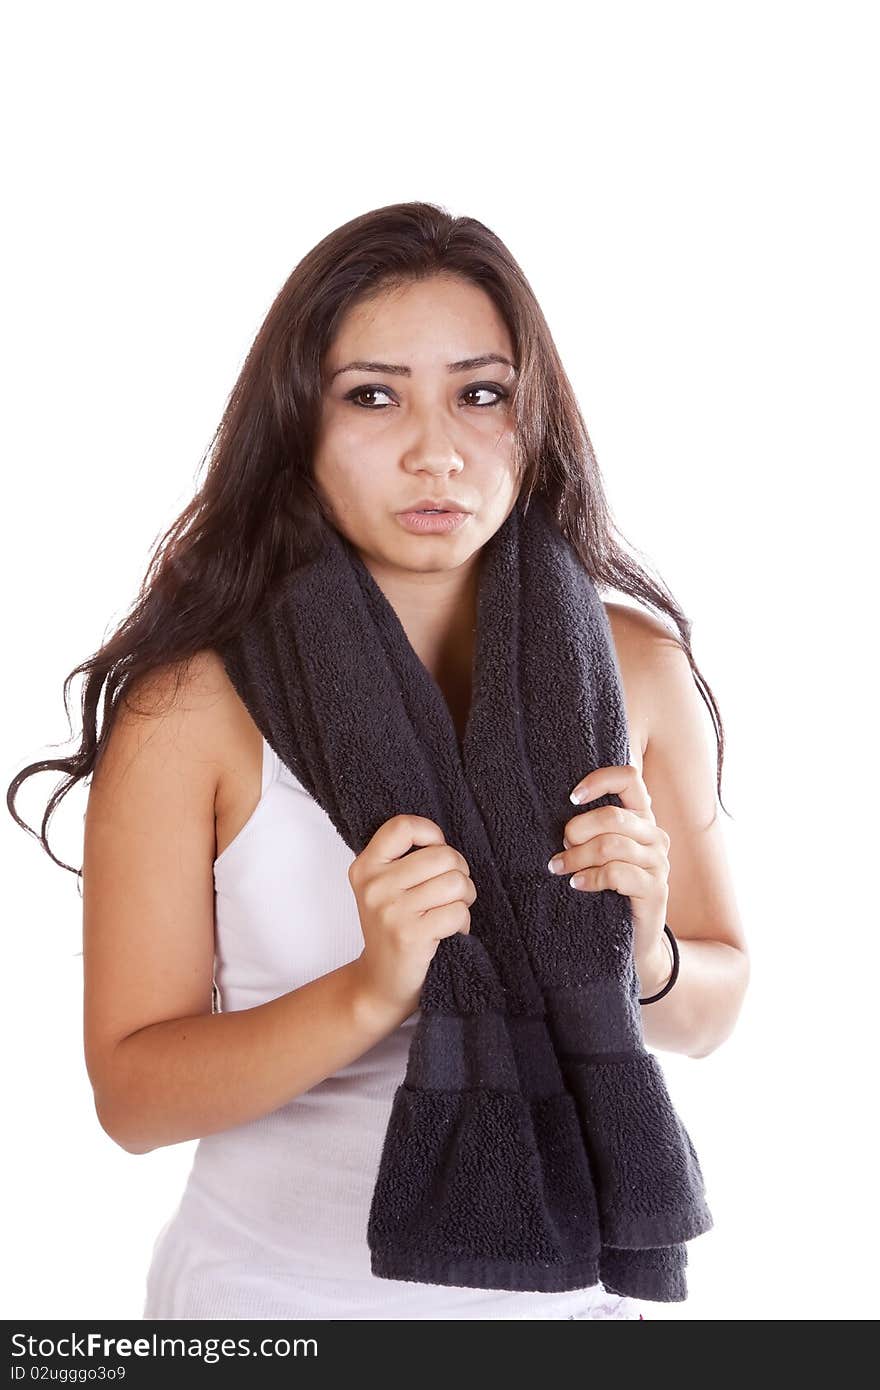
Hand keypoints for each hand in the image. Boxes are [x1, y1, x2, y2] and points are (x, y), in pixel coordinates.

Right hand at [348, 813, 475, 1023]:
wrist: (379, 982)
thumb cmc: (393, 929)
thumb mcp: (384, 888)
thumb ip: (403, 860)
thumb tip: (444, 843)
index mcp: (365, 867)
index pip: (403, 826)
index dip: (431, 834)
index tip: (436, 852)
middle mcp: (374, 885)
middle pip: (443, 855)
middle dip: (460, 874)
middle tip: (451, 893)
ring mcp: (390, 910)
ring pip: (456, 882)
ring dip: (465, 899)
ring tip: (451, 912)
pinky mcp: (410, 935)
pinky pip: (458, 912)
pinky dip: (463, 923)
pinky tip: (450, 932)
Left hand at [547, 763, 671, 994]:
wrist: (633, 941)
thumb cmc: (607, 890)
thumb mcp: (598, 853)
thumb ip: (589, 829)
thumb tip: (555, 810)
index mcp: (641, 818)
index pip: (629, 779)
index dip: (599, 780)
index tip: (571, 797)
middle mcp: (655, 835)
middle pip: (612, 816)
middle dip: (577, 830)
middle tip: (560, 848)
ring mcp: (658, 863)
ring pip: (610, 845)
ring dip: (577, 856)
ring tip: (559, 868)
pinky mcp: (655, 889)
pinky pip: (617, 874)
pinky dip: (590, 878)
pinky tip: (577, 885)